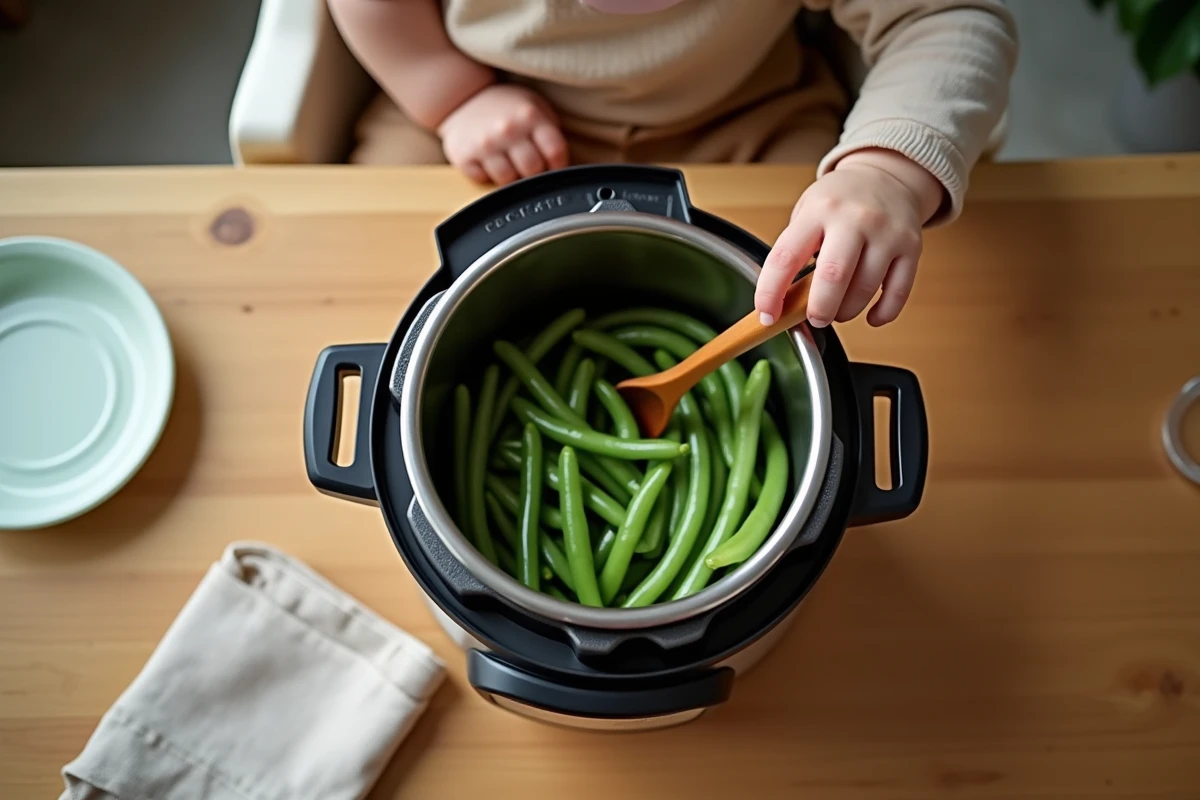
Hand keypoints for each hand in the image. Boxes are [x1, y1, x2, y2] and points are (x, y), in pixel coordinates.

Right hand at [438, 84, 568, 185]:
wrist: (461, 96)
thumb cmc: (504, 106)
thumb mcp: (534, 106)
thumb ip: (549, 131)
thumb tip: (564, 162)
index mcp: (530, 116)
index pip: (555, 152)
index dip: (558, 164)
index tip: (553, 166)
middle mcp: (508, 129)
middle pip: (533, 170)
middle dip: (533, 172)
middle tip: (528, 165)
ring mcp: (485, 144)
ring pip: (508, 180)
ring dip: (510, 176)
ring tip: (508, 162)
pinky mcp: (464, 156)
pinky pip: (483, 180)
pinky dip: (486, 175)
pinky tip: (488, 161)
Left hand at [755, 149, 942, 327]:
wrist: (886, 176)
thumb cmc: (838, 202)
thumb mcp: (807, 211)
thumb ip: (795, 251)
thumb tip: (782, 302)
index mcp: (818, 210)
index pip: (785, 257)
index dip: (771, 293)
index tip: (766, 316)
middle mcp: (854, 218)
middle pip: (832, 276)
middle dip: (819, 309)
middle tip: (814, 318)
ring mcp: (886, 232)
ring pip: (865, 289)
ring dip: (846, 312)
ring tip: (838, 311)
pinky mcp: (911, 246)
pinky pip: (897, 292)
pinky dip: (882, 313)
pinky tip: (870, 317)